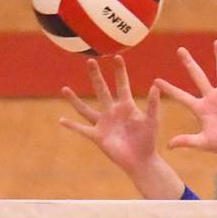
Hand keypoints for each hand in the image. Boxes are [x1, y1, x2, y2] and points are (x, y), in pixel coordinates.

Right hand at [59, 56, 161, 174]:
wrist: (141, 160)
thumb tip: (155, 86)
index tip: (117, 57)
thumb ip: (153, 105)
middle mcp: (112, 112)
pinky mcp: (98, 136)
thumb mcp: (152, 121)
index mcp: (126, 106)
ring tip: (65, 89)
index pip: (122, 85)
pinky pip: (82, 129)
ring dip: (75, 100)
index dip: (120, 72)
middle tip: (90, 61)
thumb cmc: (148, 141)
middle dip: (96, 76)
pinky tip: (61, 121)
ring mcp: (103, 123)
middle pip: (101, 90)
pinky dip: (72, 126)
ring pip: (85, 109)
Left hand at [154, 40, 216, 156]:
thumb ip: (187, 141)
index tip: (156, 81)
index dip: (169, 89)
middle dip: (189, 63)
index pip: (181, 96)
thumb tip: (168, 145)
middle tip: (180, 50)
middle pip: (198, 76)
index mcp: (200, 109)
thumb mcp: (204, 143)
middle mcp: (211, 98)